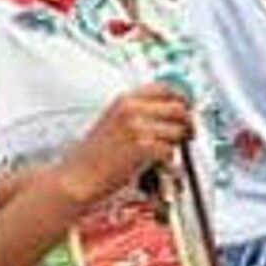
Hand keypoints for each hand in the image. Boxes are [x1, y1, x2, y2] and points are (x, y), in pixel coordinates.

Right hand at [55, 83, 194, 204]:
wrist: (78, 177)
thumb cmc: (94, 156)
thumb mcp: (114, 122)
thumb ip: (140, 114)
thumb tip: (172, 113)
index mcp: (125, 99)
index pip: (166, 87)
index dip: (183, 98)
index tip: (188, 108)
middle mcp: (132, 109)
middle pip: (178, 108)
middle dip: (187, 123)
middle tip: (186, 135)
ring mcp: (137, 126)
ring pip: (178, 131)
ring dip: (177, 145)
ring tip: (164, 154)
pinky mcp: (142, 146)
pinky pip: (170, 151)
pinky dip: (168, 162)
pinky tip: (156, 166)